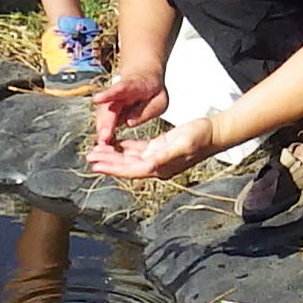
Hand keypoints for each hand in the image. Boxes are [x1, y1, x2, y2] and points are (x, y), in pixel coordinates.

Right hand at [86, 66, 166, 150]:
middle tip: (104, 138)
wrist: (144, 78)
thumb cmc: (153, 92)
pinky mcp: (108, 110)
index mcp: (134, 85)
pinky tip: (104, 144)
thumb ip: (147, 110)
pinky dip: (103, 132)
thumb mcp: (160, 100)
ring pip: (103, 115)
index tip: (96, 99)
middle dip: (104, 122)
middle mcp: (118, 93)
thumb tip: (129, 122)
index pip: (120, 88)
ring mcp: (111, 101)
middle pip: (108, 106)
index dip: (108, 94)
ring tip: (103, 144)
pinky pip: (104, 121)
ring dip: (101, 130)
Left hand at [86, 111, 215, 181]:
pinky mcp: (159, 147)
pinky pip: (137, 149)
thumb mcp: (182, 144)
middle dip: (107, 161)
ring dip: (113, 154)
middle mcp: (156, 165)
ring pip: (129, 157)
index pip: (130, 170)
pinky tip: (115, 143)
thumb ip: (165, 155)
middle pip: (126, 165)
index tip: (96, 165)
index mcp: (159, 167)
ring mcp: (157, 157)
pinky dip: (125, 146)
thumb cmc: (200, 138)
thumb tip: (149, 164)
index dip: (112, 168)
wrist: (213, 133)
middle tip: (89, 157)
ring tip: (96, 151)